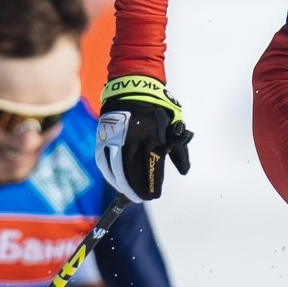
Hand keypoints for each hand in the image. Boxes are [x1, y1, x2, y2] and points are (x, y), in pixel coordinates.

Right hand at [96, 76, 193, 200]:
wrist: (134, 88)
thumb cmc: (158, 110)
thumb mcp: (174, 126)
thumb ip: (179, 150)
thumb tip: (183, 172)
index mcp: (152, 134)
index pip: (151, 166)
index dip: (152, 183)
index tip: (154, 195)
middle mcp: (133, 137)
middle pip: (133, 170)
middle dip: (137, 188)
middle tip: (142, 198)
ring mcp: (116, 136)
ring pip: (117, 167)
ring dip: (122, 184)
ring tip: (129, 194)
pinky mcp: (104, 136)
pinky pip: (104, 160)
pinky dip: (109, 173)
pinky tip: (116, 182)